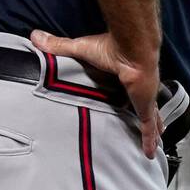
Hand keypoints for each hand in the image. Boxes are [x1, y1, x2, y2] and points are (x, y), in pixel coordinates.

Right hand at [30, 30, 161, 158]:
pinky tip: (149, 153)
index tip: (127, 100)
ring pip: (149, 118)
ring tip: (153, 143)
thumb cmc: (110, 46)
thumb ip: (60, 46)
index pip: (125, 87)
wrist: (132, 49)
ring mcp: (143, 97)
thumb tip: (35, 36)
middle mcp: (137, 87)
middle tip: (146, 127)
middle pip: (141, 104)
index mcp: (123, 73)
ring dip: (152, 130)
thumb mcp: (80, 48)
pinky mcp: (144, 106)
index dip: (128, 94)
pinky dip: (148, 140)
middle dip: (145, 115)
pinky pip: (147, 127)